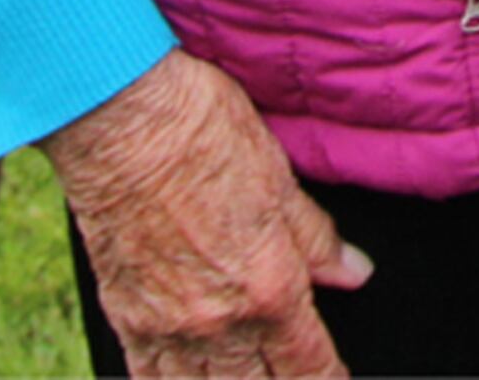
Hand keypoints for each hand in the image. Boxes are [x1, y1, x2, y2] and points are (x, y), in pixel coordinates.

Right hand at [46, 51, 368, 377]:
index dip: (327, 379)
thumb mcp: (280, 180)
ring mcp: (167, 326)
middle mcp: (218, 321)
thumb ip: (316, 239)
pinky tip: (185, 379)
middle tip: (292, 377)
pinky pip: (147, 376)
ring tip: (245, 378)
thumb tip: (354, 272)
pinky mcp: (125, 317)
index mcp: (268, 287)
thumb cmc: (204, 136)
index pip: (307, 364)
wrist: (124, 124)